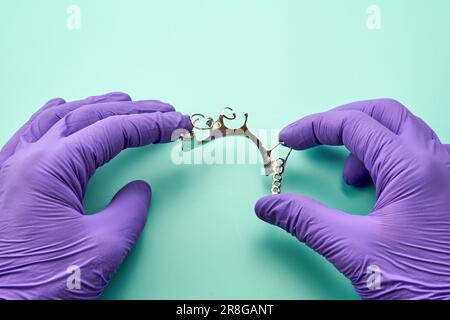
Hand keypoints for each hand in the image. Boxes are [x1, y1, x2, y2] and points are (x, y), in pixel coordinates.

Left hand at [0, 92, 190, 298]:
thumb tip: (139, 190)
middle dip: (131, 110)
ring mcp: (10, 165)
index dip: (150, 124)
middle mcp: (26, 157)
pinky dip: (59, 116)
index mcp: (50, 168)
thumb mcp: (102, 247)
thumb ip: (129, 210)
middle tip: (163, 109)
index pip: (111, 131)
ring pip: (58, 117)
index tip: (176, 121)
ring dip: (96, 106)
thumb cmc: (42, 283)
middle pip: (87, 115)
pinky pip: (33, 132)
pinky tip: (67, 111)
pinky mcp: (6, 179)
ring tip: (125, 101)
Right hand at [255, 99, 449, 299]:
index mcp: (413, 168)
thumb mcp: (354, 250)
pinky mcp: (447, 191)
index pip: (353, 124)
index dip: (313, 127)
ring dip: (366, 141)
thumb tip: (267, 206)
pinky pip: (415, 156)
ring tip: (347, 175)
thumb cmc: (423, 284)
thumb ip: (305, 221)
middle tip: (315, 136)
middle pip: (384, 114)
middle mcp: (437, 161)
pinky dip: (385, 159)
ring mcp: (447, 175)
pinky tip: (374, 189)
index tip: (289, 139)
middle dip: (343, 119)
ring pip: (403, 132)